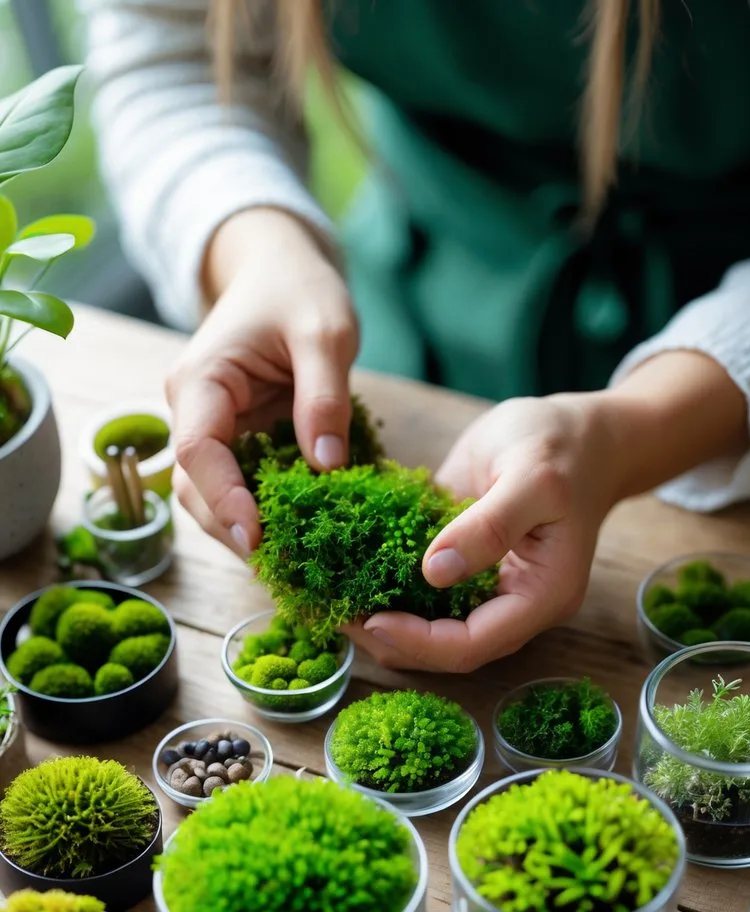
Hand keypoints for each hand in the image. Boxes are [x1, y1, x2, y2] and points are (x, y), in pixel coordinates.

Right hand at [167, 208, 357, 554]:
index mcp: (201, 381)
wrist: (282, 271)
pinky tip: (302, 547)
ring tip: (297, 572)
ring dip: (249, 535)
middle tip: (286, 574)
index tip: (258, 538)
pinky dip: (268, 519)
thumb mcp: (325, 332)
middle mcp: (194, 413)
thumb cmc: (299, 290)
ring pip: (214, 499)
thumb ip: (324, 396)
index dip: (225, 499)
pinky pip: (243, 490)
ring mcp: (213, 432)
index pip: (198, 451)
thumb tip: (327, 464)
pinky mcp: (238, 445)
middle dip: (235, 533)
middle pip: (197, 490)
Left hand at [349, 394, 616, 671]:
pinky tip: (349, 577)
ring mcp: (492, 590)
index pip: (474, 643)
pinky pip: (428, 598)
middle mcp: (517, 605)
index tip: (369, 617)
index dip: (419, 641)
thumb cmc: (561, 447)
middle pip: (450, 651)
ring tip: (332, 603)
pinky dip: (389, 593)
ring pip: (435, 632)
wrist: (578, 432)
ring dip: (385, 625)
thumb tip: (435, 572)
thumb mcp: (530, 478)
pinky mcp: (470, 570)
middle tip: (334, 615)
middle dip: (392, 640)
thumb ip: (488, 526)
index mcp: (542, 595)